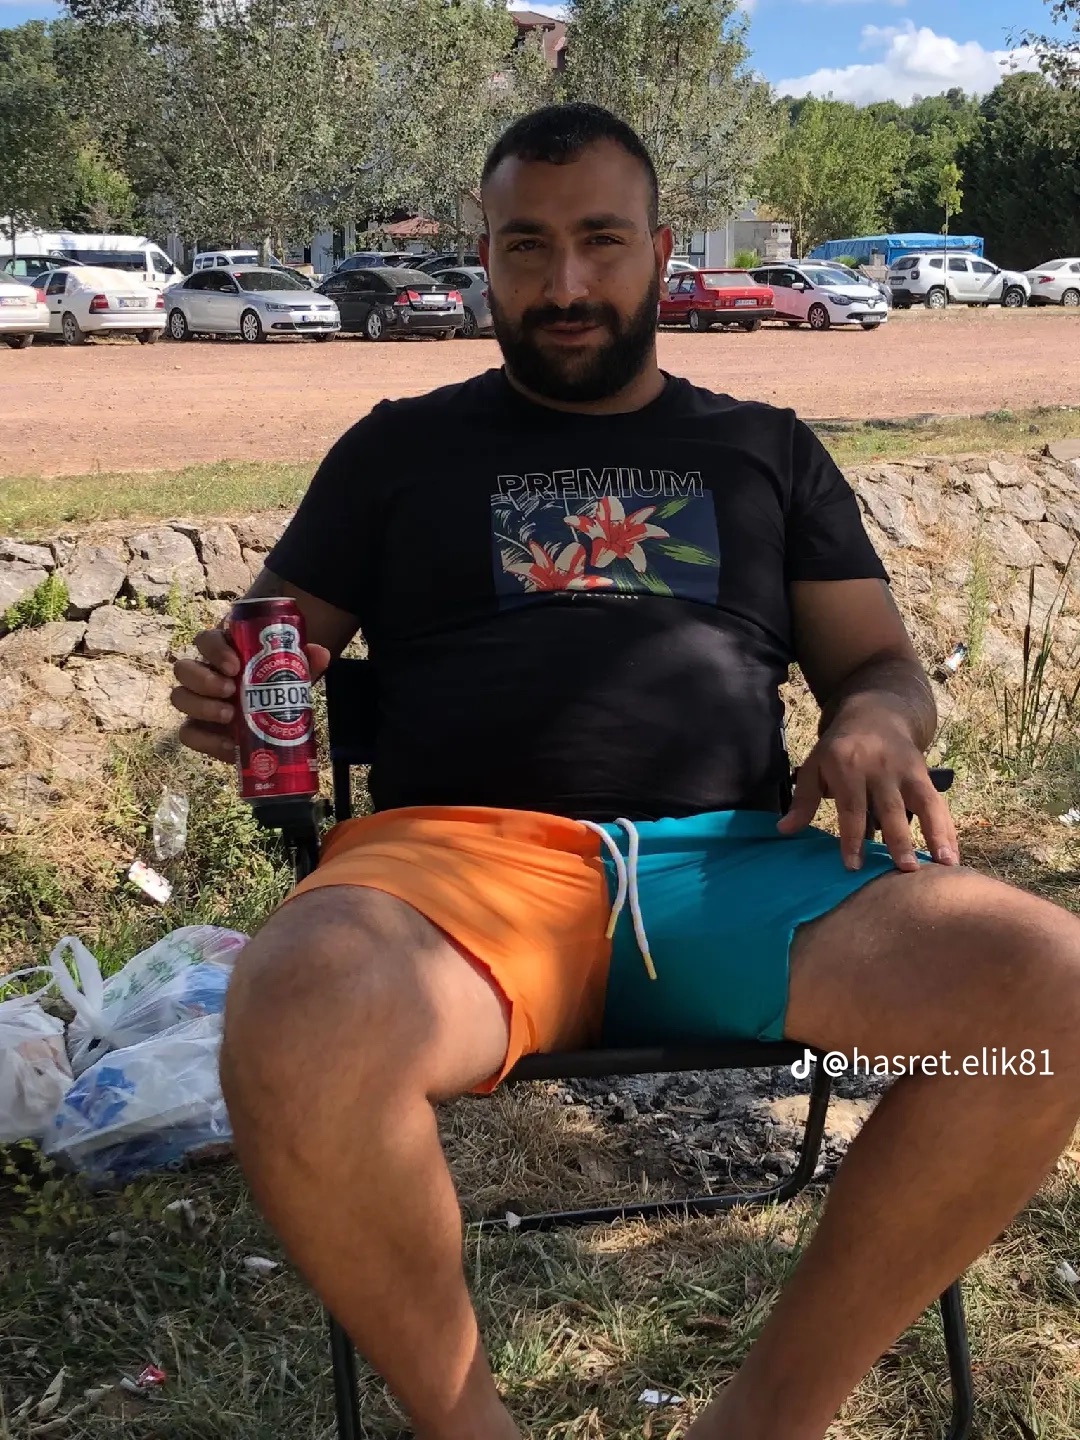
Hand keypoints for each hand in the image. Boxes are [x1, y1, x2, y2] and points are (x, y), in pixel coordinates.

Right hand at [172, 627, 330, 762]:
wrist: (272, 716)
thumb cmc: (276, 685)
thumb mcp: (292, 673)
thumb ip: (304, 662)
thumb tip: (321, 653)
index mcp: (223, 652)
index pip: (206, 640)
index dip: (215, 650)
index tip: (235, 665)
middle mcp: (203, 674)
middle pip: (183, 668)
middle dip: (204, 679)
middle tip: (231, 690)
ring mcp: (197, 702)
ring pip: (179, 697)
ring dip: (201, 706)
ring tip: (230, 716)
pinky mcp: (198, 729)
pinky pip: (187, 733)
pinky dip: (206, 740)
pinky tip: (230, 745)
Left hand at [776, 701, 958, 871]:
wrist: (875, 714)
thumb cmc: (840, 749)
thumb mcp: (815, 766)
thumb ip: (804, 800)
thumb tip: (785, 831)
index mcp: (847, 766)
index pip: (850, 807)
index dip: (852, 837)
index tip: (853, 866)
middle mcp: (879, 767)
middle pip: (889, 808)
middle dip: (898, 839)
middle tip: (904, 870)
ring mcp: (905, 770)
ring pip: (922, 804)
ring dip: (935, 834)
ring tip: (943, 864)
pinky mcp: (924, 774)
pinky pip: (937, 803)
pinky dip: (946, 828)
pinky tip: (952, 854)